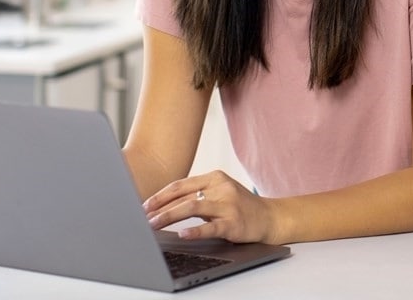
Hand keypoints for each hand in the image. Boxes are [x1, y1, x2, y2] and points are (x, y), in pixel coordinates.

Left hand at [142, 170, 277, 243]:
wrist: (269, 217)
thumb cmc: (239, 206)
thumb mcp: (220, 193)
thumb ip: (197, 195)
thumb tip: (164, 206)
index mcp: (214, 178)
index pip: (180, 185)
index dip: (159, 195)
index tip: (144, 206)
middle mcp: (221, 187)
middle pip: (183, 195)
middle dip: (159, 207)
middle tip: (143, 217)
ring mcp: (228, 204)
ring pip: (192, 207)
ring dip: (169, 216)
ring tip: (153, 225)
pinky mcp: (234, 222)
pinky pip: (211, 227)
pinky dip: (196, 231)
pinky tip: (183, 234)